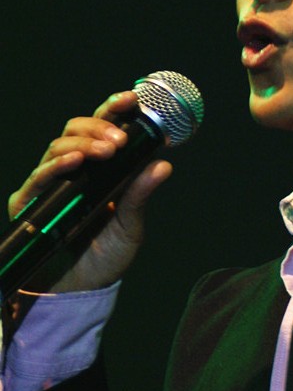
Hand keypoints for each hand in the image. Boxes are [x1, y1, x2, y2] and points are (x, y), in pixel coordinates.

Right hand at [7, 91, 171, 292]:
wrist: (79, 291)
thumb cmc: (105, 256)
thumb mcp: (131, 225)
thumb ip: (140, 194)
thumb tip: (163, 163)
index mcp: (99, 169)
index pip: (103, 129)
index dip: (114, 109)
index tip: (132, 99)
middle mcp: (73, 170)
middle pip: (77, 130)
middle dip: (100, 127)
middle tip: (120, 140)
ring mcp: (50, 185)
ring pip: (59, 146)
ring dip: (84, 144)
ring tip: (106, 150)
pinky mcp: (29, 203)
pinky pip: (39, 177)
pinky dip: (56, 166)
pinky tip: (74, 163)